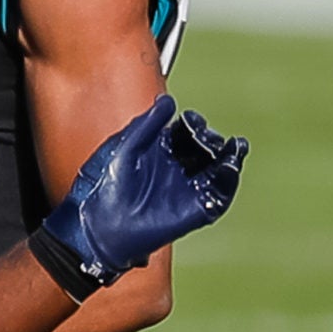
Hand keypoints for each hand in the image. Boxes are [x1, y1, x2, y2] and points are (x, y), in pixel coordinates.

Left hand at [38, 97, 245, 290]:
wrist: (100, 230)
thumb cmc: (105, 190)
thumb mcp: (124, 150)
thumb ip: (146, 126)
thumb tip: (166, 101)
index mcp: (160, 152)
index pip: (186, 131)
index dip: (193, 124)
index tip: (190, 120)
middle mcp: (176, 168)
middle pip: (205, 147)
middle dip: (210, 139)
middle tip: (203, 137)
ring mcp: (187, 189)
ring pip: (218, 168)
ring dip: (229, 156)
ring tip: (233, 147)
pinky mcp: (195, 210)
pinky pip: (220, 194)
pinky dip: (229, 180)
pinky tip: (228, 168)